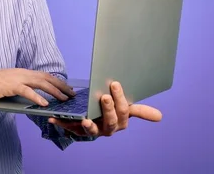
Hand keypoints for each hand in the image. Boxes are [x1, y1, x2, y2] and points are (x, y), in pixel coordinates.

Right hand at [0, 68, 75, 105]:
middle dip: (61, 86)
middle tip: (72, 94)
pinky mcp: (11, 86)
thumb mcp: (11, 84)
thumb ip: (22, 87)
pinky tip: (45, 104)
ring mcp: (17, 78)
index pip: (44, 75)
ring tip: (64, 99)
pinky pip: (27, 91)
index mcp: (23, 72)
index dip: (57, 82)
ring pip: (41, 83)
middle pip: (46, 78)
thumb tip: (35, 97)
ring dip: (54, 91)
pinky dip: (37, 97)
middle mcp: (22, 73)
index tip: (67, 88)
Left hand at [48, 81, 162, 136]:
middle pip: (110, 121)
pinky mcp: (77, 130)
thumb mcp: (124, 108)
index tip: (115, 84)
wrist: (93, 117)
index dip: (120, 101)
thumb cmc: (110, 110)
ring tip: (84, 118)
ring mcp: (93, 130)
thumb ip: (140, 110)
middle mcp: (108, 128)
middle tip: (104, 96)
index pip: (124, 113)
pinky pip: (69, 127)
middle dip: (108, 109)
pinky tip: (53, 117)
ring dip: (88, 124)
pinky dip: (61, 122)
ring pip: (92, 130)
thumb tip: (161, 117)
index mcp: (121, 121)